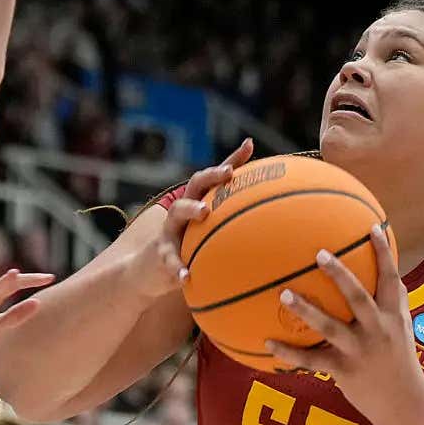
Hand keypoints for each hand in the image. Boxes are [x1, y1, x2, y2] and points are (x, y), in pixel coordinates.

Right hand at [129, 139, 252, 297]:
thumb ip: (234, 224)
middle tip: (228, 173)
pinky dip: (178, 267)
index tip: (248, 146)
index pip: (215, 177)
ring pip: (178, 212)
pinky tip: (186, 277)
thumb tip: (272, 222)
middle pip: (195, 184)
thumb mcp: (209, 235)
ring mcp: (170, 229)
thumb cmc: (189, 248)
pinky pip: (170, 259)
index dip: (231, 160)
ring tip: (204, 211)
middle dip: (211, 175)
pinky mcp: (161, 253)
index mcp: (199, 202)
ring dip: (191, 209)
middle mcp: (183, 210)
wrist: (151, 270)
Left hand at [267, 226, 421, 421]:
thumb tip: (396, 276)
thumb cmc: (401, 363)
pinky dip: (289, 353)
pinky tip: (267, 343)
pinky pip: (312, 360)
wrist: (405, 405)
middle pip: (357, 297)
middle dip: (339, 275)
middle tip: (319, 254)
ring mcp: (360, 351)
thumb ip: (397, 303)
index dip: (383, 253)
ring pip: (330, 327)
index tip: (372, 228)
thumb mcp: (405, 330)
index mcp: (392, 317)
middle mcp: (377, 330)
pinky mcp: (344, 371)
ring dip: (306, 310)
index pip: (391, 279)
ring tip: (283, 294)